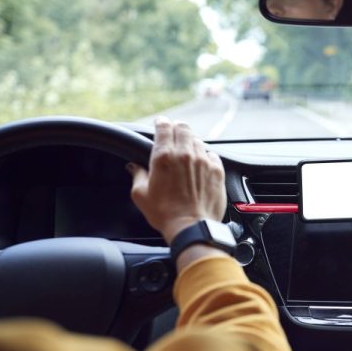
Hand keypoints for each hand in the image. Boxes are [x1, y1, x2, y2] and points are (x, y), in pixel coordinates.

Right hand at [128, 118, 226, 244]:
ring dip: (191, 143)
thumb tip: (134, 166)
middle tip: (174, 132)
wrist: (192, 227)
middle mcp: (185, 154)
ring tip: (187, 153)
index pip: (163, 127)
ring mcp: (203, 161)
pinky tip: (201, 164)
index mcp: (163, 157)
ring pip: (197, 140)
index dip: (161, 123)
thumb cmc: (165, 214)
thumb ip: (137, 175)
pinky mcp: (217, 170)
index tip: (160, 123)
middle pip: (183, 128)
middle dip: (177, 128)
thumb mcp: (141, 195)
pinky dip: (205, 156)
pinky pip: (212, 154)